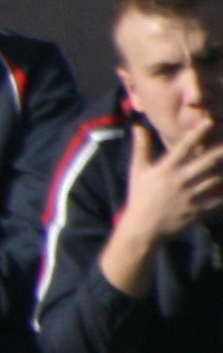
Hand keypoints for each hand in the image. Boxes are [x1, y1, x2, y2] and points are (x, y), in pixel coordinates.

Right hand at [121, 104, 222, 239]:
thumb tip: (137, 127)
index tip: (210, 122)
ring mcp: (189, 197)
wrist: (142, 230)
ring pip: (216, 180)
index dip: (198, 133)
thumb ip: (141, 148)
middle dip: (222, 151)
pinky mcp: (197, 212)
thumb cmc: (139, 197)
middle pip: (208, 161)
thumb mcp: (137, 171)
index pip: (183, 146)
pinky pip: (218, 202)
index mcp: (165, 170)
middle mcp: (179, 181)